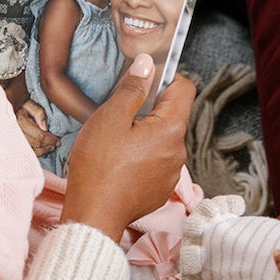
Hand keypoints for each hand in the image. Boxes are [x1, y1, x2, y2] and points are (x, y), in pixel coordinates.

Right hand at [16, 99, 59, 156]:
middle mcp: (16, 133)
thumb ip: (38, 112)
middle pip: (36, 144)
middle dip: (48, 145)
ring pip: (30, 151)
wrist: (4, 108)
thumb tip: (45, 127)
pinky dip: (34, 153)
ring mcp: (13, 140)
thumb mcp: (28, 103)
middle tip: (55, 145)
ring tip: (50, 148)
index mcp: (20, 122)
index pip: (39, 135)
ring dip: (42, 151)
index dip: (50, 140)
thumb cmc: (17, 105)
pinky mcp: (12, 144)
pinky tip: (40, 150)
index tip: (58, 141)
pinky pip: (25, 152)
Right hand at [59, 54, 195, 240]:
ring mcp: (171, 173)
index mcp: (171, 129)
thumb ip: (133, 88)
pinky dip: (142, 155)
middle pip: (172, 115)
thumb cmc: (99, 166)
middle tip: (119, 112)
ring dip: (144, 133)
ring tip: (115, 141)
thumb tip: (147, 63)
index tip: (144, 78)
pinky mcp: (160, 189)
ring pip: (163, 139)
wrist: (94, 215)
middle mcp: (178, 151)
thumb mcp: (110, 117)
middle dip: (149, 107)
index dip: (166, 77)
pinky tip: (119, 162)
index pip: (185, 88)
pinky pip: (156, 161)